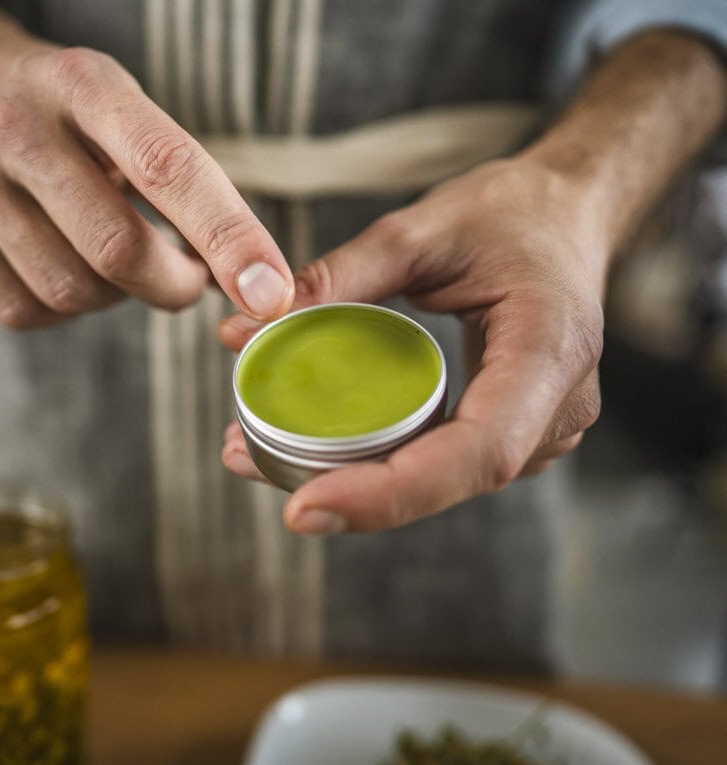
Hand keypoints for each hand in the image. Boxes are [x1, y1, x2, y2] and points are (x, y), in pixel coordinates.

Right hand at [0, 1, 292, 327]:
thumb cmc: (58, 102)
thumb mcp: (120, 104)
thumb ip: (180, 178)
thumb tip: (247, 275)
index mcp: (82, 85)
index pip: (168, 168)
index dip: (227, 237)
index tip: (268, 291)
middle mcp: (16, 128)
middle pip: (115, 248)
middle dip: (173, 285)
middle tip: (189, 280)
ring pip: (69, 290)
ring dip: (117, 297)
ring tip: (117, 261)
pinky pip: (23, 309)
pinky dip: (65, 310)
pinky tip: (68, 269)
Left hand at [219, 157, 607, 533]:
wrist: (568, 213)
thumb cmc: (509, 212)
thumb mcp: (419, 229)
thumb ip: (338, 277)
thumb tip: (246, 329)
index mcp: (549, 349)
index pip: (476, 450)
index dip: (391, 491)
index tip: (305, 505)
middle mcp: (556, 406)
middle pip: (448, 479)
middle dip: (347, 491)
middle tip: (243, 461)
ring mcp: (541, 427)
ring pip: (440, 481)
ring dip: (351, 479)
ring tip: (254, 452)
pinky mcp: (515, 430)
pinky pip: (442, 462)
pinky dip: (376, 461)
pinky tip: (309, 446)